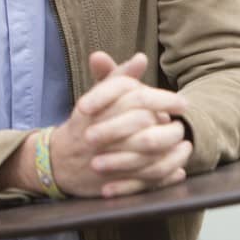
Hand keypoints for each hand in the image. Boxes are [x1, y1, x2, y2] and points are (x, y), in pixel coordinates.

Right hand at [50, 52, 191, 197]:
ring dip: (170, 148)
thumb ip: (117, 77)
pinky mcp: (110, 182)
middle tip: (181, 125)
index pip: (131, 95)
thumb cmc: (83, 125)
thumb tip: (141, 57)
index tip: (182, 102)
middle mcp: (96, 130)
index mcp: (92, 107)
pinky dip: (165, 173)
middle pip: (141, 121)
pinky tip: (178, 168)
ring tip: (183, 144)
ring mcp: (102, 157)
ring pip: (146, 151)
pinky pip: (144, 178)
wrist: (56, 162)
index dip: (161, 98)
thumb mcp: (95, 97)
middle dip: (168, 123)